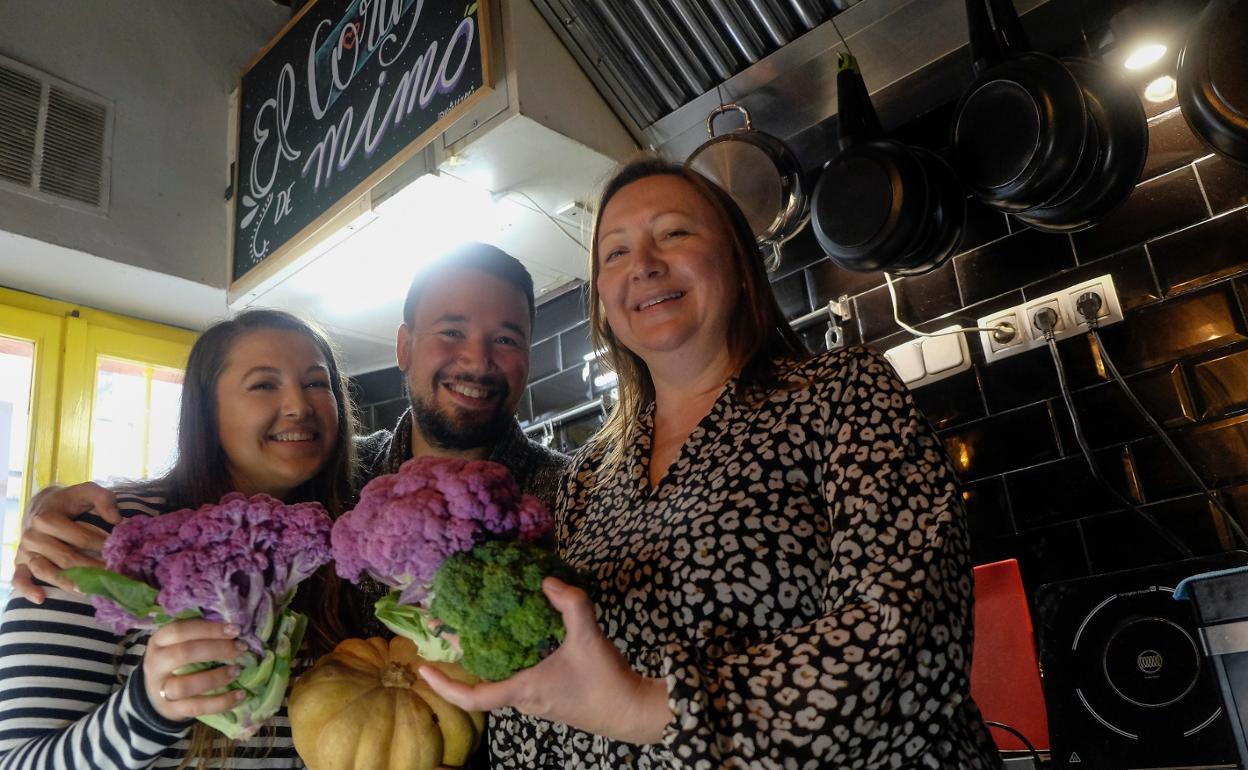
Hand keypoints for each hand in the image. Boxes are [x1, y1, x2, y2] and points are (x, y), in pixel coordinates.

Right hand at [13, 483, 120, 602]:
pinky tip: (41, 598)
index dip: (101, 545)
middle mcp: (33, 536)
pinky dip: (28, 590)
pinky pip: (19, 579)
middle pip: (65, 557)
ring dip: (66, 582)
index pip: (80, 537)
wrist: (41, 505)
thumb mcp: (86, 492)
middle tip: (111, 576)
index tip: (118, 553)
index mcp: (47, 518)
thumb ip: (103, 499)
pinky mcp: (20, 563)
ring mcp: (26, 551)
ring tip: (87, 590)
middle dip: (90, 568)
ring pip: (45, 571)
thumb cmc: (68, 501)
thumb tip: (117, 520)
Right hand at [143, 619, 248, 721]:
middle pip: (184, 653)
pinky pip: (197, 707)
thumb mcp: (179, 644)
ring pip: (186, 685)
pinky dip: (221, 702)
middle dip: (217, 649)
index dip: (209, 629)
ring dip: (216, 677)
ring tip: (237, 671)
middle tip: (241, 648)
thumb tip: (235, 629)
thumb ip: (200, 635)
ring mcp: (161, 690)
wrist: (155, 696)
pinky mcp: (173, 709)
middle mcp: (156, 665)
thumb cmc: (177, 662)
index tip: (235, 630)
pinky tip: (240, 695)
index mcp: (159, 641)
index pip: (179, 630)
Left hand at [419, 578, 672, 744]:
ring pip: (500, 681)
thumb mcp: (588, 639)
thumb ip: (572, 605)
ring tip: (474, 629)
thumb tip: (548, 581)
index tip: (421, 669)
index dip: (444, 685)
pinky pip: (518, 679)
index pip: (473, 697)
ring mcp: (538, 701)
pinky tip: (517, 639)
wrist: (633, 712)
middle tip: (445, 631)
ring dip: (484, 660)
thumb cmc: (605, 682)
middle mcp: (525, 699)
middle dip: (459, 661)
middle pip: (481, 685)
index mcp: (524, 690)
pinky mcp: (552, 697)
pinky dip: (507, 661)